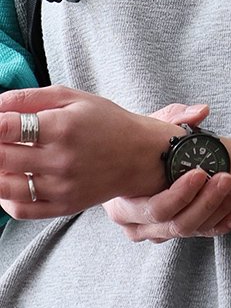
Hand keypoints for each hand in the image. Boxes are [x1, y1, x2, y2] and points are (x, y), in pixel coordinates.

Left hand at [0, 84, 173, 219]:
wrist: (140, 156)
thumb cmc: (105, 122)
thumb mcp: (72, 98)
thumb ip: (29, 98)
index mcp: (64, 127)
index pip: (7, 127)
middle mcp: (62, 160)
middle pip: (1, 157)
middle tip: (1, 140)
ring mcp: (62, 187)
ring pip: (5, 187)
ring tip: (4, 159)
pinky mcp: (64, 206)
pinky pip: (21, 209)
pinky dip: (4, 197)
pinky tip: (9, 180)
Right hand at [102, 101, 230, 243]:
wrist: (136, 165)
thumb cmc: (140, 149)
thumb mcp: (150, 130)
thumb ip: (174, 118)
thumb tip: (201, 112)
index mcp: (123, 204)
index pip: (156, 209)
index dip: (181, 195)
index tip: (200, 173)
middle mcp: (136, 225)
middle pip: (177, 224)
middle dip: (207, 201)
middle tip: (226, 178)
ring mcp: (156, 233)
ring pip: (191, 229)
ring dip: (219, 207)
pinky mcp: (174, 233)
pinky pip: (200, 234)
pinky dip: (220, 225)